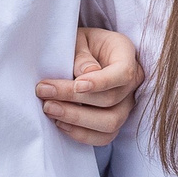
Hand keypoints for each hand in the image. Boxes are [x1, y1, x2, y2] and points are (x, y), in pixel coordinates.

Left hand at [37, 26, 142, 146]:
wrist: (82, 53)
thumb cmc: (79, 44)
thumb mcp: (78, 39)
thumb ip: (81, 54)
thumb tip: (87, 74)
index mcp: (125, 54)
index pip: (123, 73)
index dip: (101, 82)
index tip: (76, 84)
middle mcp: (132, 81)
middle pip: (111, 99)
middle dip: (74, 99)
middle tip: (45, 93)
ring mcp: (126, 104)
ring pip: (111, 123)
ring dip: (76, 119)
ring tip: (49, 108)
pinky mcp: (115, 120)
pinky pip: (105, 137)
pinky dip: (82, 134)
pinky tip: (60, 122)